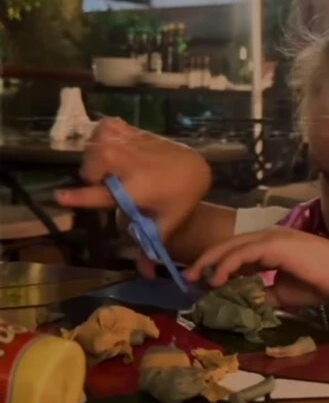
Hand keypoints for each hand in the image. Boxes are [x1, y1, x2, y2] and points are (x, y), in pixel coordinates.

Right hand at [56, 118, 210, 274]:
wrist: (194, 167)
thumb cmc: (179, 198)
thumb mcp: (165, 225)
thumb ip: (149, 247)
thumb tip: (143, 275)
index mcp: (136, 189)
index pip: (102, 194)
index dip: (79, 197)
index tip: (60, 197)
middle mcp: (129, 164)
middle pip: (92, 167)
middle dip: (92, 177)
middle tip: (106, 184)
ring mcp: (129, 142)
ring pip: (95, 145)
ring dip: (96, 158)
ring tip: (110, 168)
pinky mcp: (130, 129)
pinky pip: (104, 127)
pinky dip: (102, 137)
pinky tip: (112, 147)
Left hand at [186, 228, 328, 309]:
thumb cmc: (323, 282)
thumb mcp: (287, 292)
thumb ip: (267, 293)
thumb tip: (248, 302)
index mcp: (271, 245)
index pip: (237, 250)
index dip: (217, 263)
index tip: (202, 280)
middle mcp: (268, 236)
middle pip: (228, 244)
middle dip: (206, 260)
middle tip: (188, 277)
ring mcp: (272, 238)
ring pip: (232, 246)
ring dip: (211, 262)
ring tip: (196, 279)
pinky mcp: (275, 245)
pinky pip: (244, 253)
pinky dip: (227, 265)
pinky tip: (217, 279)